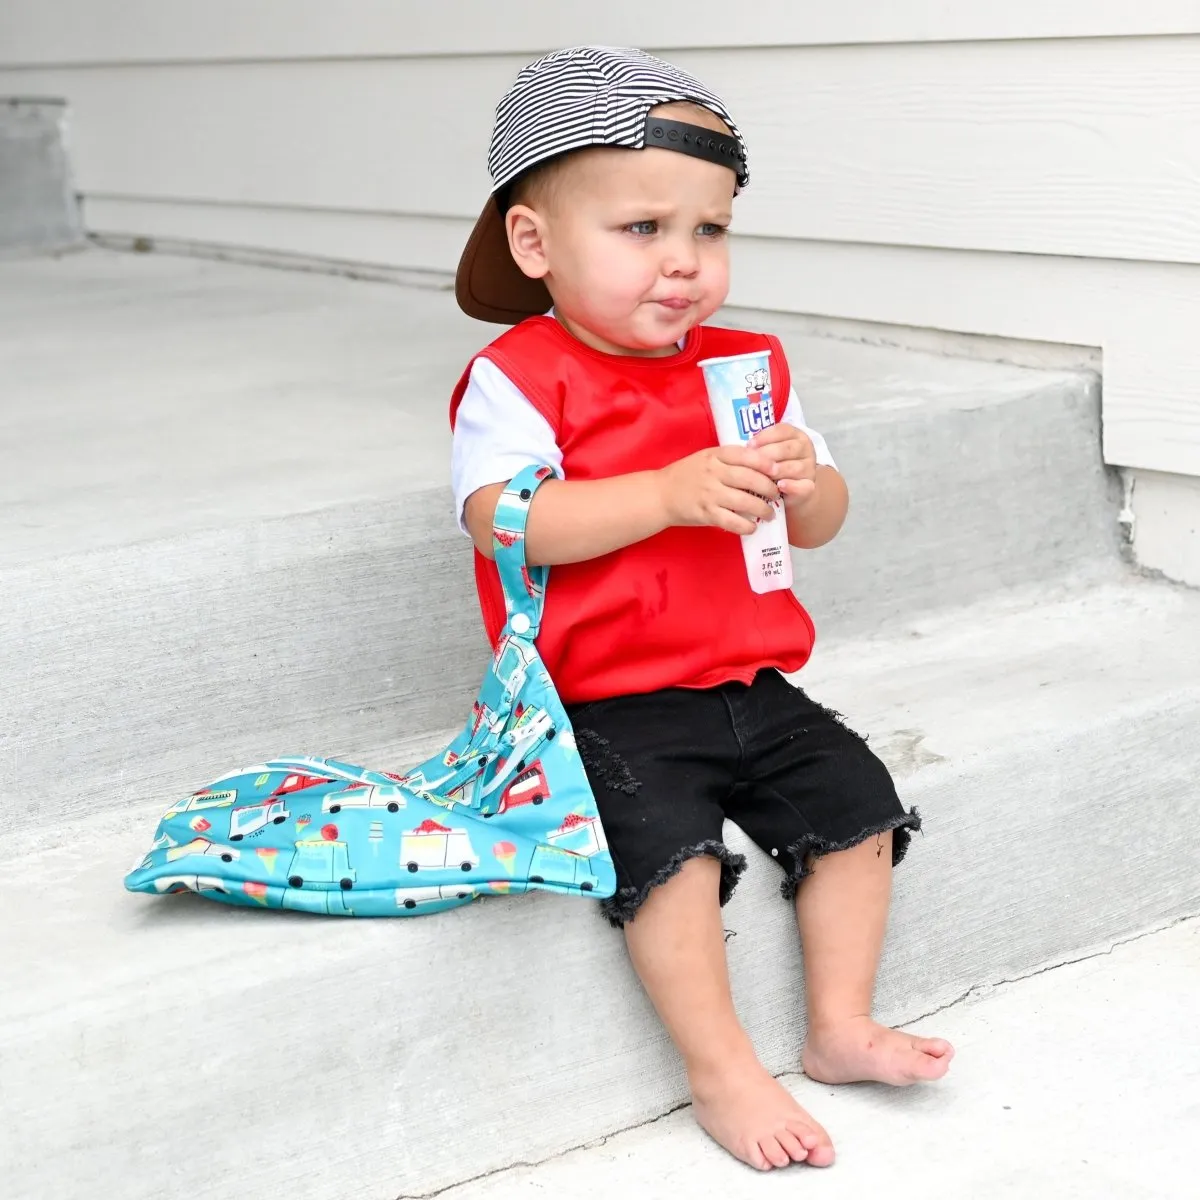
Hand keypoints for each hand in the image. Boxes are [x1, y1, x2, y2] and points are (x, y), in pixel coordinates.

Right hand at [658, 445, 778, 535]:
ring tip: (769, 513)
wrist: (660, 494)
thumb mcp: (706, 457)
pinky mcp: (706, 513)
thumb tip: (762, 464)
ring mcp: (709, 494)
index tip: (778, 469)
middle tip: (777, 494)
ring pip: (744, 501)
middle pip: (750, 478)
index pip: (746, 455)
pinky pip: (732, 521)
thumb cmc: (687, 474)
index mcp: (715, 455)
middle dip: (769, 488)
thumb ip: (730, 459)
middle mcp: (713, 473)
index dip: (766, 462)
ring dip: (762, 509)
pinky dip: (746, 525)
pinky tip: (752, 527)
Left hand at [750, 422, 817, 507]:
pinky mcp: (810, 486)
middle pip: (787, 449)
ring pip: (794, 467)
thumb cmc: (774, 466)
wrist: (790, 491)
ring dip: (776, 472)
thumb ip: (760, 446)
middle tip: (751, 463)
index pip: (782, 431)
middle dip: (767, 456)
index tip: (748, 446)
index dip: (764, 437)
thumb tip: (741, 448)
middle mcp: (805, 448)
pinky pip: (802, 485)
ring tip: (761, 476)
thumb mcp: (768, 452)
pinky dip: (791, 486)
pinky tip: (779, 486)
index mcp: (795, 435)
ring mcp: (809, 468)